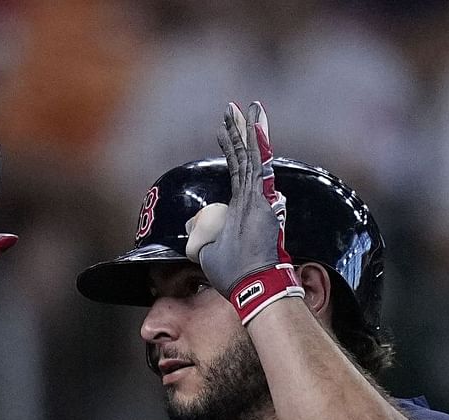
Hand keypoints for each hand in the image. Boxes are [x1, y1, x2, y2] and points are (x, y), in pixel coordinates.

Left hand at [184, 101, 301, 324]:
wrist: (253, 283)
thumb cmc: (233, 272)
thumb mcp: (207, 251)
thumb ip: (200, 233)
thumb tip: (190, 222)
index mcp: (242, 209)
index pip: (238, 173)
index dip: (232, 151)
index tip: (226, 131)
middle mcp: (251, 199)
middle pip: (243, 159)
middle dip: (238, 133)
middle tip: (234, 108)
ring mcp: (256, 198)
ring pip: (248, 157)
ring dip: (243, 132)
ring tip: (240, 108)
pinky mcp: (259, 199)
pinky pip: (255, 165)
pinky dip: (253, 144)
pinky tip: (252, 123)